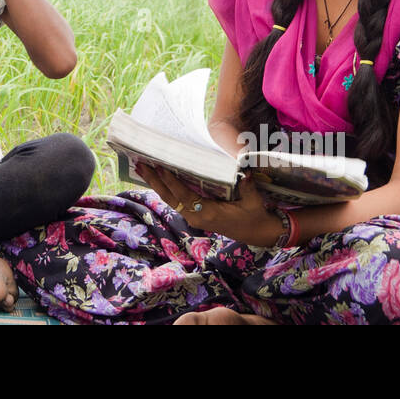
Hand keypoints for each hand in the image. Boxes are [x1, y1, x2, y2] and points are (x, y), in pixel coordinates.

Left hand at [137, 162, 280, 245]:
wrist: (259, 233)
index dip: (171, 181)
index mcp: (208, 214)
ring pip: (171, 200)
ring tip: (143, 168)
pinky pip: (177, 201)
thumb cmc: (256, 216)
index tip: (159, 167)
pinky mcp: (196, 215)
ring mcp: (195, 217)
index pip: (184, 195)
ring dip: (157, 184)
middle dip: (154, 181)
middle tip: (140, 164)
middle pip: (170, 197)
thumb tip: (244, 170)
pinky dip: (166, 189)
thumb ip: (247, 186)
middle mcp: (197, 217)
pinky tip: (159, 178)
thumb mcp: (253, 202)